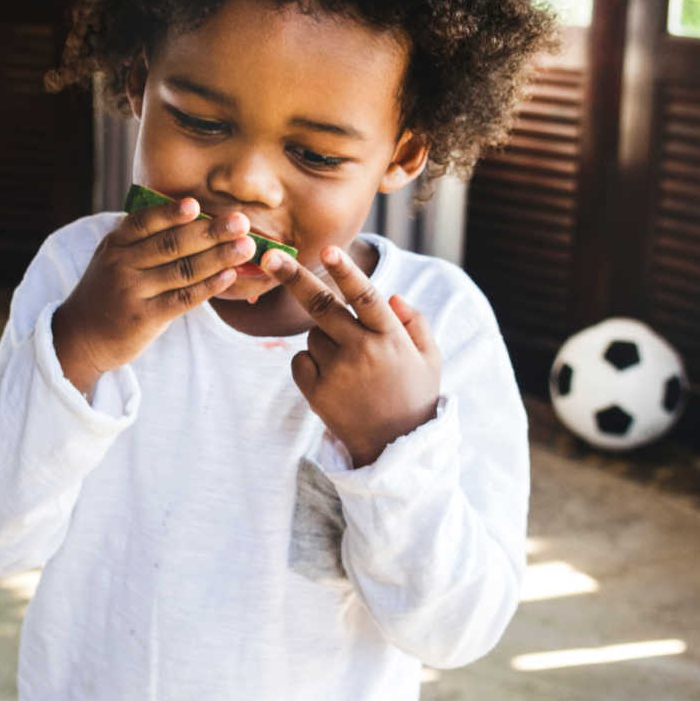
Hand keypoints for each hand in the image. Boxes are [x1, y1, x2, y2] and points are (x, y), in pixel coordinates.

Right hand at [53, 199, 254, 395]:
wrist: (81, 336)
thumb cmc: (109, 290)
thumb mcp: (114, 258)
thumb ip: (142, 239)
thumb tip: (192, 215)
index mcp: (116, 244)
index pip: (144, 222)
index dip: (170, 213)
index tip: (196, 204)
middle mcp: (122, 265)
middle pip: (171, 244)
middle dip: (210, 231)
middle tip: (241, 222)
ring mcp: (133, 291)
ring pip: (182, 270)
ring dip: (218, 257)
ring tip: (245, 247)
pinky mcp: (145, 317)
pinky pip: (183, 298)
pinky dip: (209, 286)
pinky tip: (230, 276)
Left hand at [260, 245, 440, 466]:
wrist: (396, 450)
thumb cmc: (414, 395)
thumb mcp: (429, 358)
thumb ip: (415, 322)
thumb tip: (392, 296)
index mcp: (391, 338)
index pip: (366, 297)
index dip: (346, 272)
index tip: (328, 250)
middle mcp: (363, 353)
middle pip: (321, 306)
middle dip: (293, 278)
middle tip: (270, 258)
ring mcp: (338, 374)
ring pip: (313, 335)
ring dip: (324, 338)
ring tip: (350, 366)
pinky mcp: (317, 394)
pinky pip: (300, 361)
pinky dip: (310, 362)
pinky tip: (333, 379)